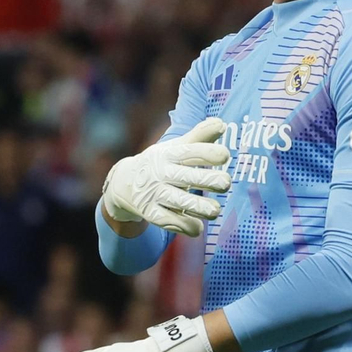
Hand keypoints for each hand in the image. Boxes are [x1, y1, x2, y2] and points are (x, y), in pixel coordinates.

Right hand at [102, 118, 231, 235]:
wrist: (125, 182)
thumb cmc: (163, 161)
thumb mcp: (178, 147)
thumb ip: (200, 136)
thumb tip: (221, 123)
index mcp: (169, 154)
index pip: (189, 152)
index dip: (207, 153)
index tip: (225, 155)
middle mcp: (161, 173)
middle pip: (185, 177)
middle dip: (207, 180)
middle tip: (226, 183)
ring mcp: (154, 193)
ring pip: (178, 201)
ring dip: (198, 206)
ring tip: (215, 210)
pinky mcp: (150, 212)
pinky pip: (167, 221)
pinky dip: (183, 225)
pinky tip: (198, 228)